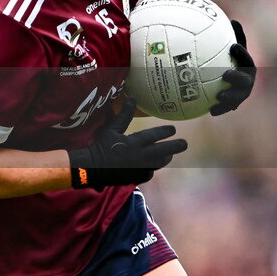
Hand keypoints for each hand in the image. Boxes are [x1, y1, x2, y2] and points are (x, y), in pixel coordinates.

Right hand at [68, 97, 186, 190]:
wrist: (92, 168)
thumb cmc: (101, 146)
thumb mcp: (112, 128)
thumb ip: (124, 115)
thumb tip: (132, 98)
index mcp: (135, 142)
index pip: (155, 136)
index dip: (166, 132)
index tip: (173, 129)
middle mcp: (140, 156)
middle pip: (164, 151)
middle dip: (176, 146)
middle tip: (184, 143)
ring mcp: (139, 168)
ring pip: (158, 163)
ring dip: (165, 158)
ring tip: (169, 154)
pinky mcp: (136, 177)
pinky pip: (148, 173)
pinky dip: (150, 168)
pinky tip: (150, 166)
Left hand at [210, 20, 256, 115]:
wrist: (224, 82)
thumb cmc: (224, 60)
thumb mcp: (225, 49)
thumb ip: (229, 37)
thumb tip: (231, 19)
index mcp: (246, 67)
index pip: (246, 59)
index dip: (241, 53)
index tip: (232, 46)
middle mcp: (246, 81)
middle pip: (246, 80)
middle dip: (238, 77)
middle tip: (226, 74)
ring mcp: (241, 94)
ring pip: (239, 97)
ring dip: (231, 97)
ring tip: (219, 96)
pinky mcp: (232, 105)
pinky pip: (227, 108)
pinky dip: (221, 109)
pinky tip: (211, 111)